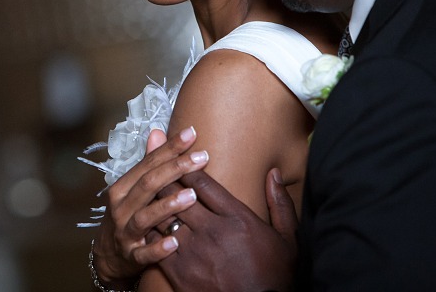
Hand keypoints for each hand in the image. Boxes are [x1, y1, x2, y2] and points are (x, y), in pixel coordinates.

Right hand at [91, 127, 209, 285]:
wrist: (108, 257)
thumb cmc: (127, 216)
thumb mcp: (133, 189)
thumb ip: (147, 163)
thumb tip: (158, 132)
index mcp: (123, 187)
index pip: (147, 163)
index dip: (169, 148)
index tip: (191, 133)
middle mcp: (121, 207)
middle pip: (147, 184)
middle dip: (175, 169)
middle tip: (202, 157)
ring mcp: (124, 232)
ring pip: (145, 217)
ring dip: (168, 206)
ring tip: (193, 196)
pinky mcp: (130, 257)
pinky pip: (144, 254)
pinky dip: (158, 249)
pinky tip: (175, 243)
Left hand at [157, 168, 297, 291]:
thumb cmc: (276, 276)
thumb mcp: (287, 239)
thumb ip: (280, 203)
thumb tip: (274, 173)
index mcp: (237, 218)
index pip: (203, 183)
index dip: (187, 167)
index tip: (181, 159)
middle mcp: (212, 230)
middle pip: (177, 194)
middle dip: (166, 180)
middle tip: (158, 171)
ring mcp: (194, 251)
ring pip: (163, 216)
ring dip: (155, 204)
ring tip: (149, 195)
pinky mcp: (180, 271)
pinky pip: (156, 243)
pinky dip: (150, 231)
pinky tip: (148, 225)